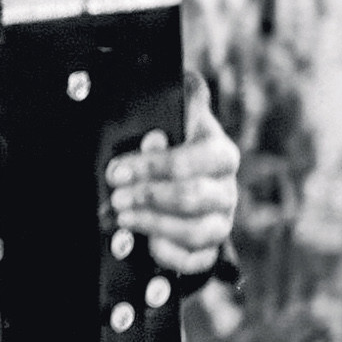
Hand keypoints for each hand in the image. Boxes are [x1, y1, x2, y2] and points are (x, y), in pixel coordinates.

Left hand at [106, 72, 239, 275]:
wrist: (185, 182)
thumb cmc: (174, 147)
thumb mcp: (173, 121)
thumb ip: (176, 106)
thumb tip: (188, 81)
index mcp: (219, 153)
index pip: (194, 161)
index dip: (153, 166)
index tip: (117, 170)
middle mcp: (225, 188)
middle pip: (194, 197)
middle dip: (148, 196)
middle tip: (116, 195)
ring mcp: (222, 220)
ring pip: (198, 231)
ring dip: (154, 223)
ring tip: (123, 216)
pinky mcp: (212, 248)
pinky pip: (198, 260)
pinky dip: (171, 253)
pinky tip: (148, 243)